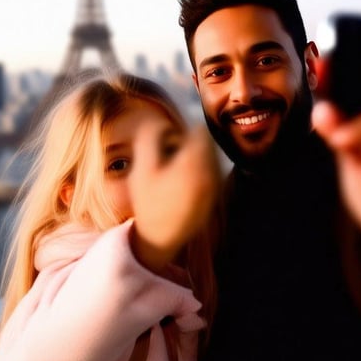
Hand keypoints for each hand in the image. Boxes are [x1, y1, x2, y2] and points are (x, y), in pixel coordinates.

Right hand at [128, 118, 219, 273]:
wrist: (160, 238)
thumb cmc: (149, 201)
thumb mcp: (143, 167)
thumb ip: (150, 137)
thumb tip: (162, 122)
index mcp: (196, 162)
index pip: (200, 130)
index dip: (183, 132)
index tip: (169, 145)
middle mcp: (212, 172)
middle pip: (207, 142)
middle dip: (190, 144)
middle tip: (170, 159)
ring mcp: (217, 185)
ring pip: (210, 157)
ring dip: (195, 158)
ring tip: (174, 174)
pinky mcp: (216, 196)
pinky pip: (211, 172)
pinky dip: (199, 173)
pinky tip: (181, 187)